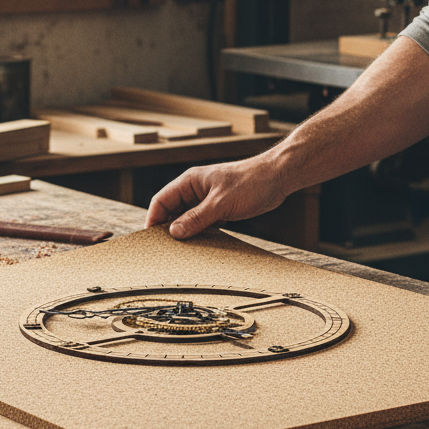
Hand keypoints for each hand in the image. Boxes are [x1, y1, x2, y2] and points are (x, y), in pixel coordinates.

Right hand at [145, 158, 288, 237]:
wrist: (277, 177)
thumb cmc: (250, 182)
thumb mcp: (220, 203)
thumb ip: (196, 218)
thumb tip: (174, 232)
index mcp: (190, 182)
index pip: (161, 200)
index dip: (153, 219)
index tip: (150, 239)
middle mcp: (195, 190)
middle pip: (172, 211)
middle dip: (168, 228)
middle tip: (166, 249)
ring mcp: (207, 199)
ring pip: (187, 218)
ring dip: (185, 232)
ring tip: (182, 250)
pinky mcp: (219, 208)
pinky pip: (202, 222)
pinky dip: (199, 233)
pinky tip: (201, 245)